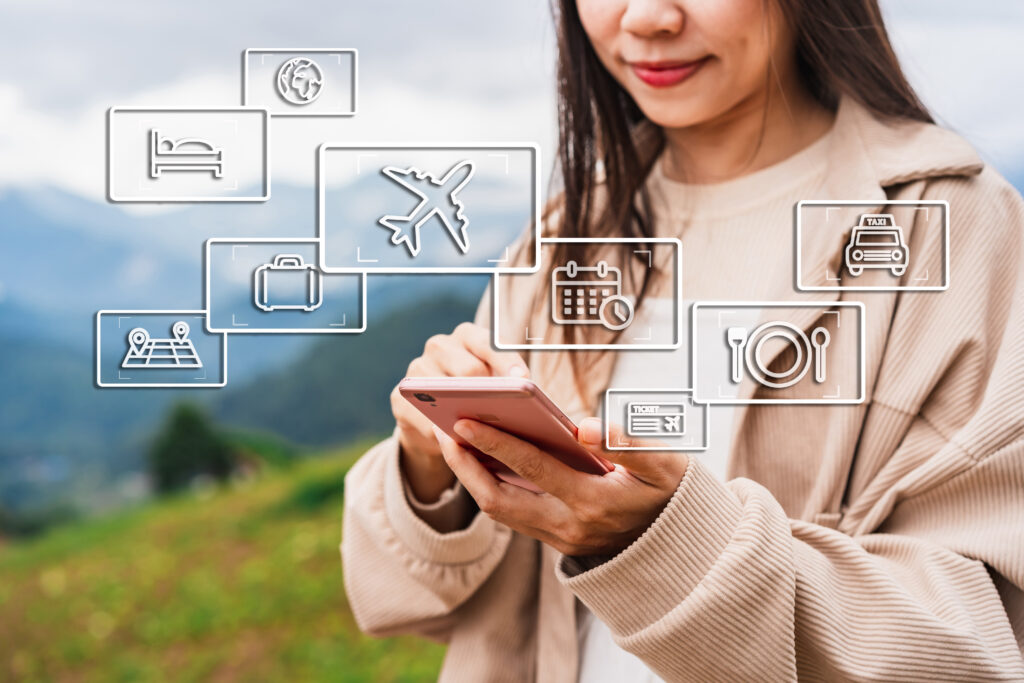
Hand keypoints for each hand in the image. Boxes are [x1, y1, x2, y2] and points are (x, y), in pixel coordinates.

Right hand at [391, 322, 528, 502]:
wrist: (435, 421)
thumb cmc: (476, 398)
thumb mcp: (494, 384)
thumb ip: (506, 382)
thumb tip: (521, 391)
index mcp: (467, 336)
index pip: (488, 342)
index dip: (507, 361)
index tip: (523, 380)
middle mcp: (439, 346)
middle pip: (469, 369)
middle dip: (489, 393)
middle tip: (507, 413)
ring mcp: (416, 370)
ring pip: (444, 392)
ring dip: (465, 416)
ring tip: (485, 433)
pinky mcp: (399, 398)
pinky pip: (424, 418)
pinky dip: (443, 433)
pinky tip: (458, 443)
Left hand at [434, 417, 688, 555]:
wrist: (682, 547)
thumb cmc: (670, 496)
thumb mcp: (666, 466)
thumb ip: (627, 443)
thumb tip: (584, 427)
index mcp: (594, 502)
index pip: (535, 469)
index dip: (497, 443)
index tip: (465, 420)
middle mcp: (570, 526)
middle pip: (500, 500)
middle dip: (467, 466)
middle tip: (445, 430)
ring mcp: (560, 538)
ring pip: (502, 512)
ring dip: (473, 478)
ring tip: (456, 441)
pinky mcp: (557, 541)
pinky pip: (513, 515)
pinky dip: (491, 488)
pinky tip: (482, 460)